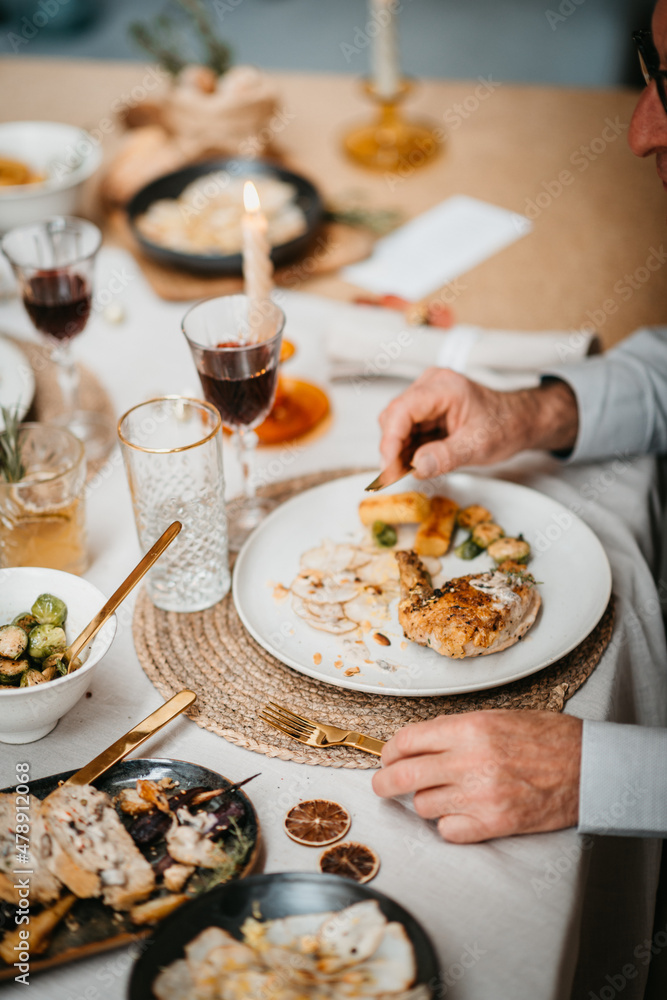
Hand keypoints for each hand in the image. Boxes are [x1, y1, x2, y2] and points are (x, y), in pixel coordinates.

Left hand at [372, 710, 582, 842]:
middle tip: (381, 784)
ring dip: (427, 802)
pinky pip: (448, 832)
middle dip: (384, 782)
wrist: (587, 766)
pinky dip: (449, 826)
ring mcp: (480, 796)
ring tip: (444, 794)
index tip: (388, 757)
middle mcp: (470, 761)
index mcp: (469, 728)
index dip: (390, 751)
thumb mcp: (495, 718)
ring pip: (423, 806)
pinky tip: (462, 814)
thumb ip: (454, 731)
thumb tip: (416, 745)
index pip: (408, 741)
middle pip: (403, 776)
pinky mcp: (493, 824)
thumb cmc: (545, 738)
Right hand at [378, 368, 578, 478]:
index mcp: (444, 387)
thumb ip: (446, 456)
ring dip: (399, 450)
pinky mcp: (425, 410)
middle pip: (393, 417)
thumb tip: (417, 467)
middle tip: (395, 477)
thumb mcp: (478, 446)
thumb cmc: (504, 426)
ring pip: (396, 425)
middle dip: (392, 448)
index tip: (388, 468)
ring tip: (410, 471)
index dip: (390, 441)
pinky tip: (416, 463)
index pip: (402, 410)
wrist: (519, 420)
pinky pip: (406, 429)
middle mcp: (430, 386)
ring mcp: (426, 396)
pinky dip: (407, 449)